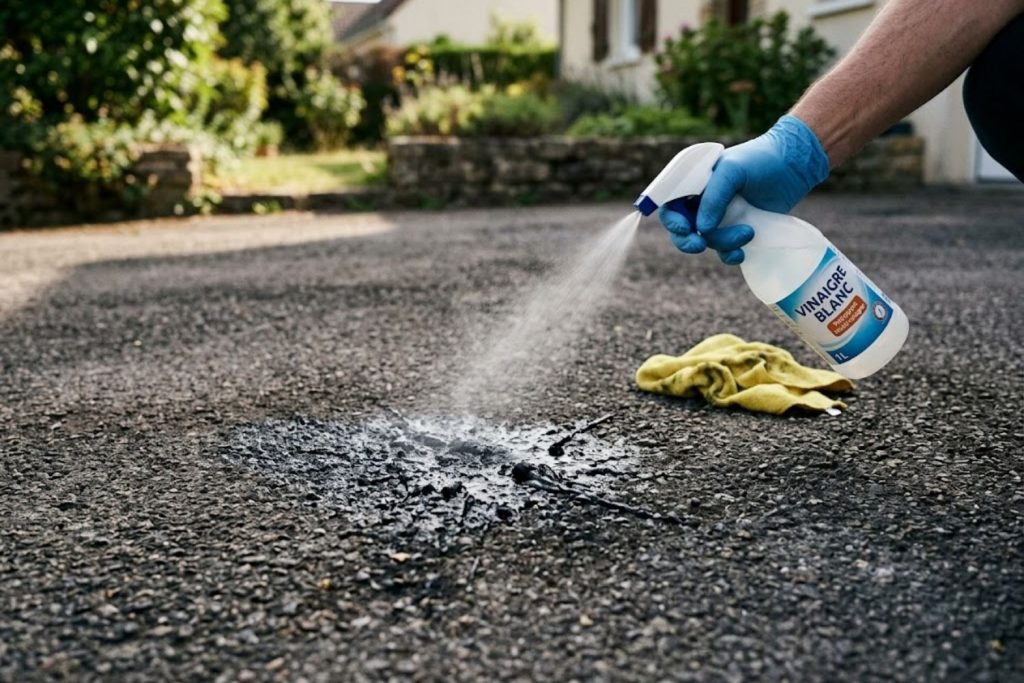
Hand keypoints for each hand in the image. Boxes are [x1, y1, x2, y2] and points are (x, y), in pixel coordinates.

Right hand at [659, 114, 829, 264]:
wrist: (795, 166)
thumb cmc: (761, 159)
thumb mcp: (733, 171)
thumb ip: (714, 197)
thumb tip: (701, 229)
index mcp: (694, 183)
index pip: (670, 205)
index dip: (671, 220)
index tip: (684, 228)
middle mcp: (703, 202)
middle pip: (682, 229)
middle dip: (688, 240)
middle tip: (700, 244)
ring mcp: (720, 218)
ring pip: (707, 241)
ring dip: (723, 242)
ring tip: (748, 232)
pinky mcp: (737, 230)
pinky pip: (725, 251)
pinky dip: (730, 255)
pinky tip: (742, 252)